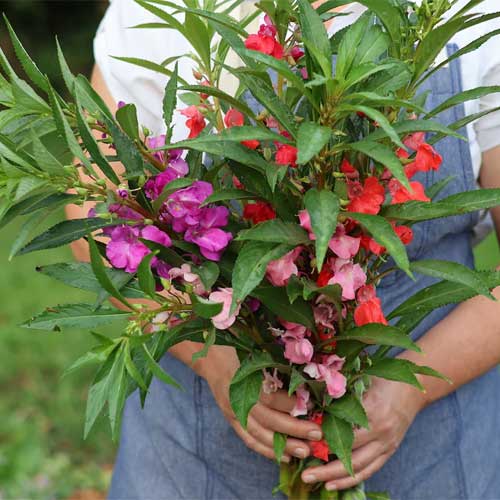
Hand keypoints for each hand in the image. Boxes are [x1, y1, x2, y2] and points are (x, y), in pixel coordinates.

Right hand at [201, 345, 323, 461]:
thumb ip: (276, 362)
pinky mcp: (232, 420)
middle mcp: (238, 397)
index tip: (312, 405)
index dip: (290, 404)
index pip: (269, 397)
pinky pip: (250, 440)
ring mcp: (233, 411)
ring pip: (260, 434)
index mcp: (244, 378)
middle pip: (267, 419)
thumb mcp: (256, 350)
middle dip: (294, 428)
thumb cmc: (240, 350)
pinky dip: (268, 450)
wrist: (212, 358)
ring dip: (284, 445)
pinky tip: (287, 456)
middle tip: (317, 433)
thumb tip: (307, 374)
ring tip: (305, 450)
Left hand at [301, 376, 425, 490]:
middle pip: (351, 456)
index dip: (323, 439)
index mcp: (373, 410)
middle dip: (326, 469)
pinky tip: (334, 484)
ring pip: (360, 468)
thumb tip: (313, 405)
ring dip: (336, 478)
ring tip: (314, 481)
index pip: (344, 431)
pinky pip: (370, 470)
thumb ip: (341, 394)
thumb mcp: (361, 380)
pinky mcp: (390, 450)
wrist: (412, 388)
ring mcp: (387, 444)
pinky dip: (352, 479)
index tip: (303, 442)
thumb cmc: (382, 380)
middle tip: (304, 473)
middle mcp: (381, 431)